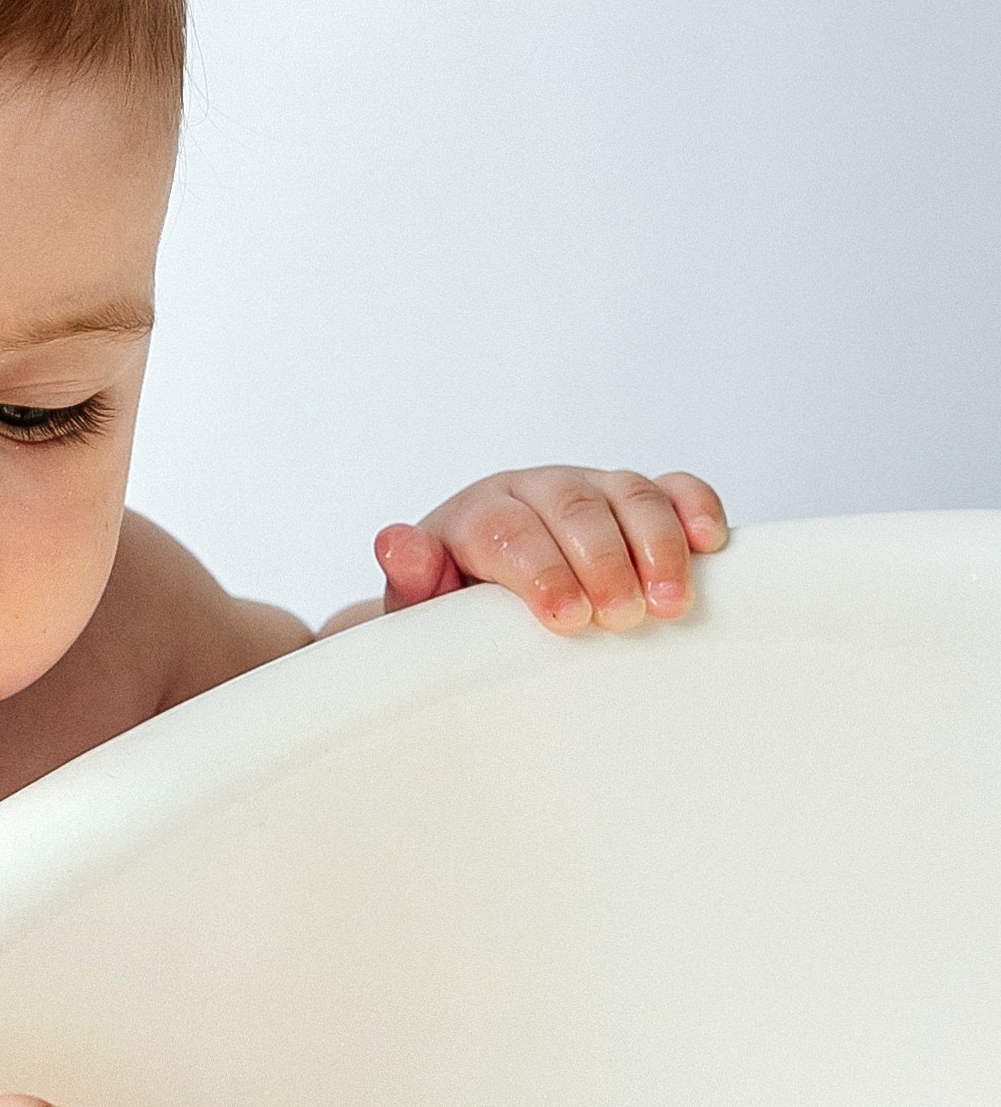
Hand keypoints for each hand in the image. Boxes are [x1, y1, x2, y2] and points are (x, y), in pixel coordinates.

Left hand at [375, 467, 727, 633]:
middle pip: (574, 508)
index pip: (508, 530)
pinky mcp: (636, 499)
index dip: (541, 570)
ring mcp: (591, 489)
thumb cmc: (453, 612)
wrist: (480, 599)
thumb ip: (411, 580)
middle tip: (624, 617)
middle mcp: (536, 489)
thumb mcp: (421, 609)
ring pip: (630, 494)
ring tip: (672, 602)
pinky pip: (674, 489)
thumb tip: (396, 545)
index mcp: (478, 513)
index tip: (568, 617)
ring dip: (657, 545)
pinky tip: (710, 543)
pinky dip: (696, 508)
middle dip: (604, 560)